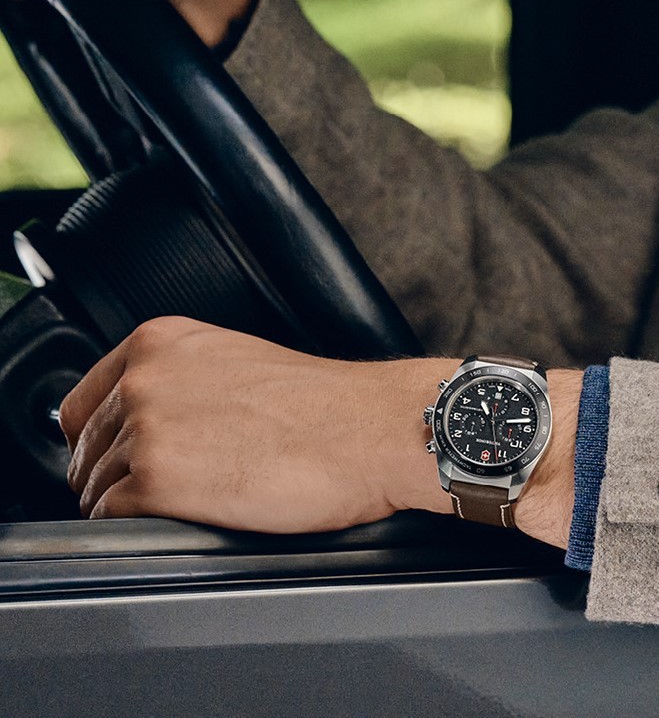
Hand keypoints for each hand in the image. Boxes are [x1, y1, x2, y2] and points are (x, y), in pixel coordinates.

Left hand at [58, 316, 453, 531]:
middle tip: (164, 489)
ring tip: (188, 501)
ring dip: (130, 504)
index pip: (80, 403)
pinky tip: (189, 514)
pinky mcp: (159, 482)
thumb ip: (176, 379)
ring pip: (95, 489)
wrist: (368, 428)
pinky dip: (143, 525)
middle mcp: (144, 378)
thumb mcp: (236, 361)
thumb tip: (139, 417)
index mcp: (161, 342)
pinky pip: (114, 519)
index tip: (116, 458)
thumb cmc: (324, 403)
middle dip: (112, 476)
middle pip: (84, 451)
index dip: (96, 440)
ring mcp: (147, 429)